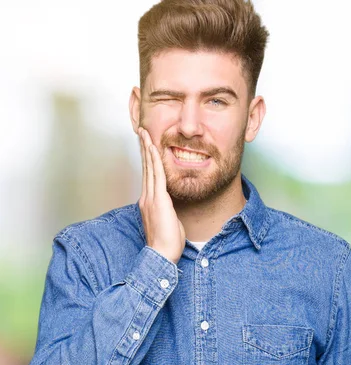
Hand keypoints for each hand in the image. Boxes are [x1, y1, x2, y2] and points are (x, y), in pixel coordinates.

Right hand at [137, 128, 185, 263]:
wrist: (162, 255)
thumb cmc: (167, 243)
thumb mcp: (169, 221)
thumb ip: (168, 211)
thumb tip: (171, 206)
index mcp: (149, 202)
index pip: (148, 175)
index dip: (147, 159)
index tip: (146, 145)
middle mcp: (147, 197)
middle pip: (145, 167)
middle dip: (144, 148)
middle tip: (142, 132)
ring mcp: (151, 197)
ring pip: (149, 168)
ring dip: (147, 149)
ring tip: (145, 134)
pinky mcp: (158, 199)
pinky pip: (156, 175)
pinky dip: (154, 160)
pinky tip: (153, 148)